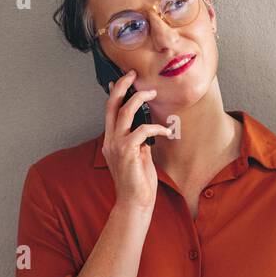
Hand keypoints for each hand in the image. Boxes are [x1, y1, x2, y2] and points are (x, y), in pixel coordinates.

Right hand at [102, 70, 172, 213]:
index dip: (114, 93)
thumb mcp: (137, 155)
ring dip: (139, 99)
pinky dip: (156, 127)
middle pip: (112, 105)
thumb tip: (145, 127)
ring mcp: (117, 145)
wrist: (134, 203)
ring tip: (151, 94)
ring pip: (125, 112)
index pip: (109, 111)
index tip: (121, 79)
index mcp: (110, 140)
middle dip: (121, 86)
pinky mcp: (127, 151)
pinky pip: (142, 130)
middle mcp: (110, 140)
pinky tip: (166, 131)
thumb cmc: (138, 181)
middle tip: (132, 73)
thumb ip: (137, 140)